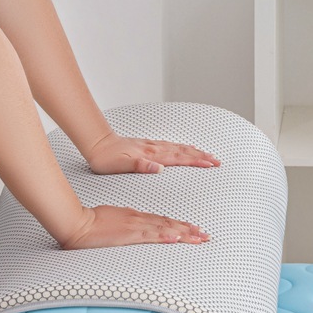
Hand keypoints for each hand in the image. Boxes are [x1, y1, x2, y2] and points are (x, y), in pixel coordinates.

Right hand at [61, 205, 209, 249]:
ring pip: (165, 228)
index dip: (180, 226)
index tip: (195, 230)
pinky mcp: (128, 233)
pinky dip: (165, 235)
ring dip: (184, 233)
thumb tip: (132, 234)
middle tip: (206, 236)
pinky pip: (150, 235)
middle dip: (189, 230)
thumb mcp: (111, 223)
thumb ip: (124, 228)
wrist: (75, 222)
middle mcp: (139, 219)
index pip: (162, 222)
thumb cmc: (89, 224)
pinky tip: (176, 238)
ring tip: (200, 237)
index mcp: (135, 217)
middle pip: (169, 224)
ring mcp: (135, 226)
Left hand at [83, 131, 219, 174]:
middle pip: (183, 152)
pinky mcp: (147, 146)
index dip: (196, 162)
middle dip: (201, 156)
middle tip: (217, 160)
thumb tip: (159, 168)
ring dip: (194, 151)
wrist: (95, 144)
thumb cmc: (105, 159)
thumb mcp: (121, 166)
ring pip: (178, 148)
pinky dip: (181, 147)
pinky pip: (170, 146)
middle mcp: (154, 149)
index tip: (211, 164)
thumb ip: (141, 166)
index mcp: (151, 156)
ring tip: (207, 154)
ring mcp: (151, 146)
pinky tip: (184, 148)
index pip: (179, 159)